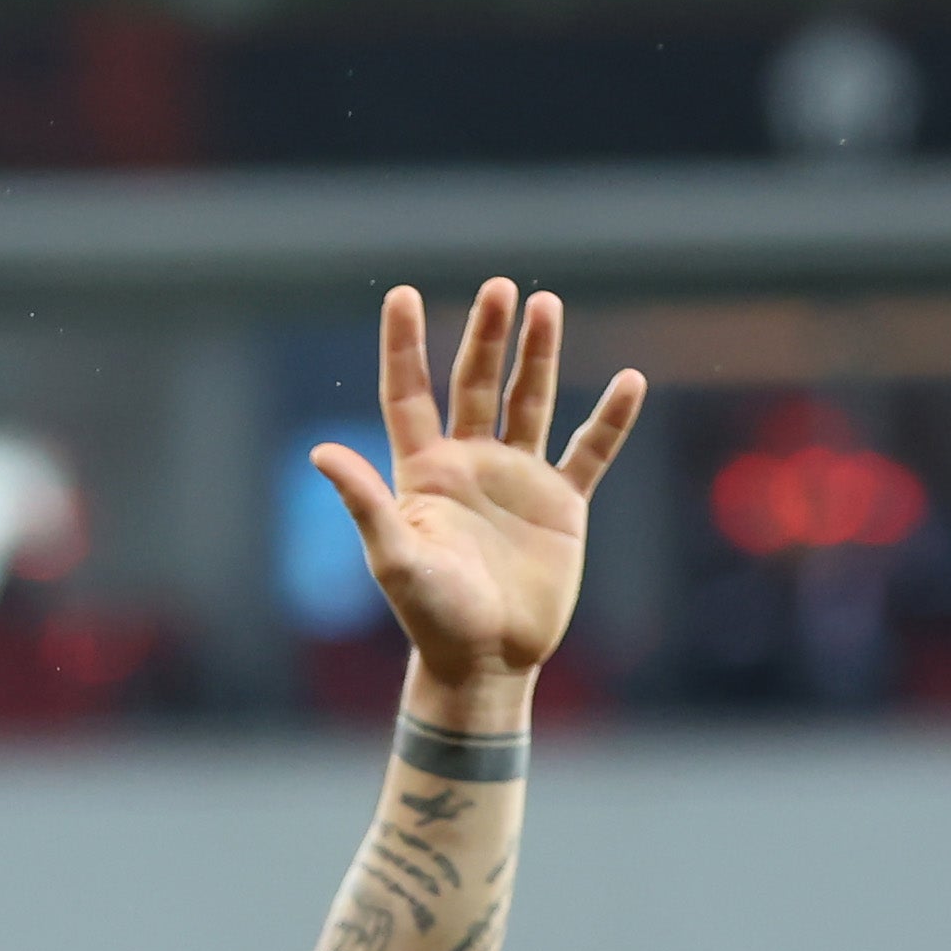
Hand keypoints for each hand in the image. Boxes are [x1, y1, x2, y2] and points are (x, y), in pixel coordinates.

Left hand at [310, 278, 644, 703]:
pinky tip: (629, 382)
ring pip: (529, 402)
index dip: (405, 346)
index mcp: (424, 472)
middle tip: (499, 289)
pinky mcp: (561, 505)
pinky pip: (589, 452)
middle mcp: (470, 464)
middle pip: (476, 384)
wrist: (486, 662)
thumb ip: (364, 502)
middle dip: (486, 336)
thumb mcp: (394, 558)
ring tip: (547, 303)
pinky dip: (610, 420)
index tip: (402, 294)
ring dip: (538, 356)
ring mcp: (517, 480)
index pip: (409, 394)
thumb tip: (321, 451)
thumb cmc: (431, 617)